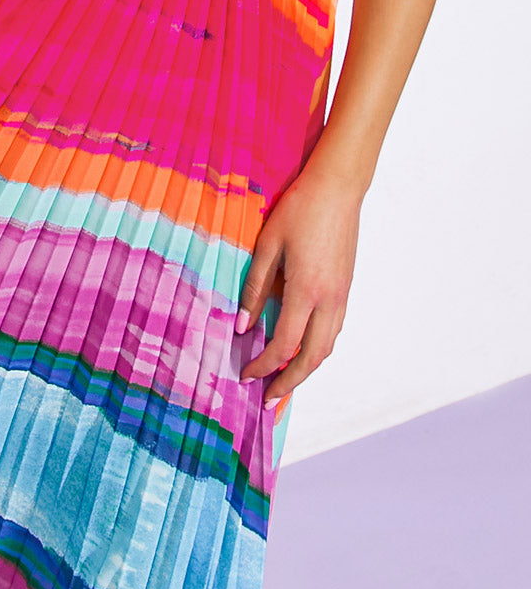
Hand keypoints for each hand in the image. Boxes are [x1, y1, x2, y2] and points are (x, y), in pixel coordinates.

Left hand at [236, 162, 361, 404]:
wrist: (338, 188)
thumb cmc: (299, 210)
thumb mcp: (268, 245)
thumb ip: (255, 287)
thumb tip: (243, 325)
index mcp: (306, 291)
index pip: (283, 344)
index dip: (264, 365)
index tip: (246, 375)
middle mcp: (329, 300)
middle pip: (312, 357)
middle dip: (290, 383)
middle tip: (270, 401)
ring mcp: (342, 295)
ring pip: (327, 347)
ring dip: (306, 369)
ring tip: (285, 382)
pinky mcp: (346, 287)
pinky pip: (333, 330)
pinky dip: (317, 348)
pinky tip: (303, 349)